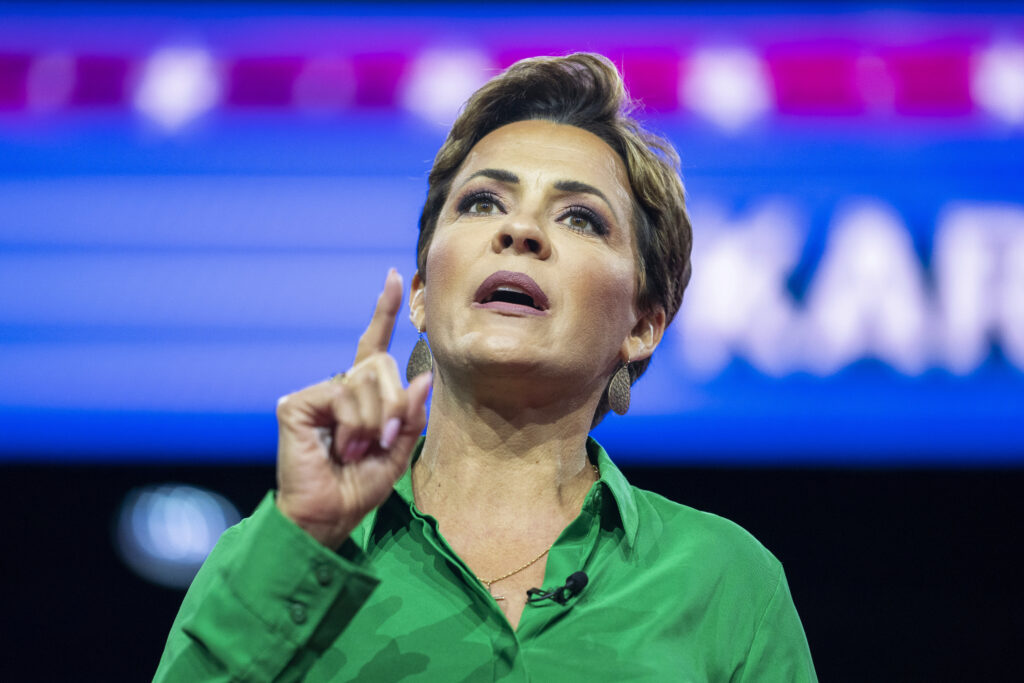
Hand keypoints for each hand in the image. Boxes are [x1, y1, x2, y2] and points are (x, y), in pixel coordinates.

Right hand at [274, 269, 431, 548]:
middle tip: (382, 441)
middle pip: (383, 367)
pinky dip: (353, 425)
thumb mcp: (398, 451)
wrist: (328, 516)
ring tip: (357, 450)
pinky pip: (344, 396)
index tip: (393, 276)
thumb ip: (410, 415)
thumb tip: (424, 377)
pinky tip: (341, 447)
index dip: (384, 311)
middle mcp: (338, 387)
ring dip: (373, 422)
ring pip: (366, 381)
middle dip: (393, 406)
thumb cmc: (359, 487)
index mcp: (362, 395)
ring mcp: (316, 394)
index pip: (374, 345)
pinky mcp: (296, 403)